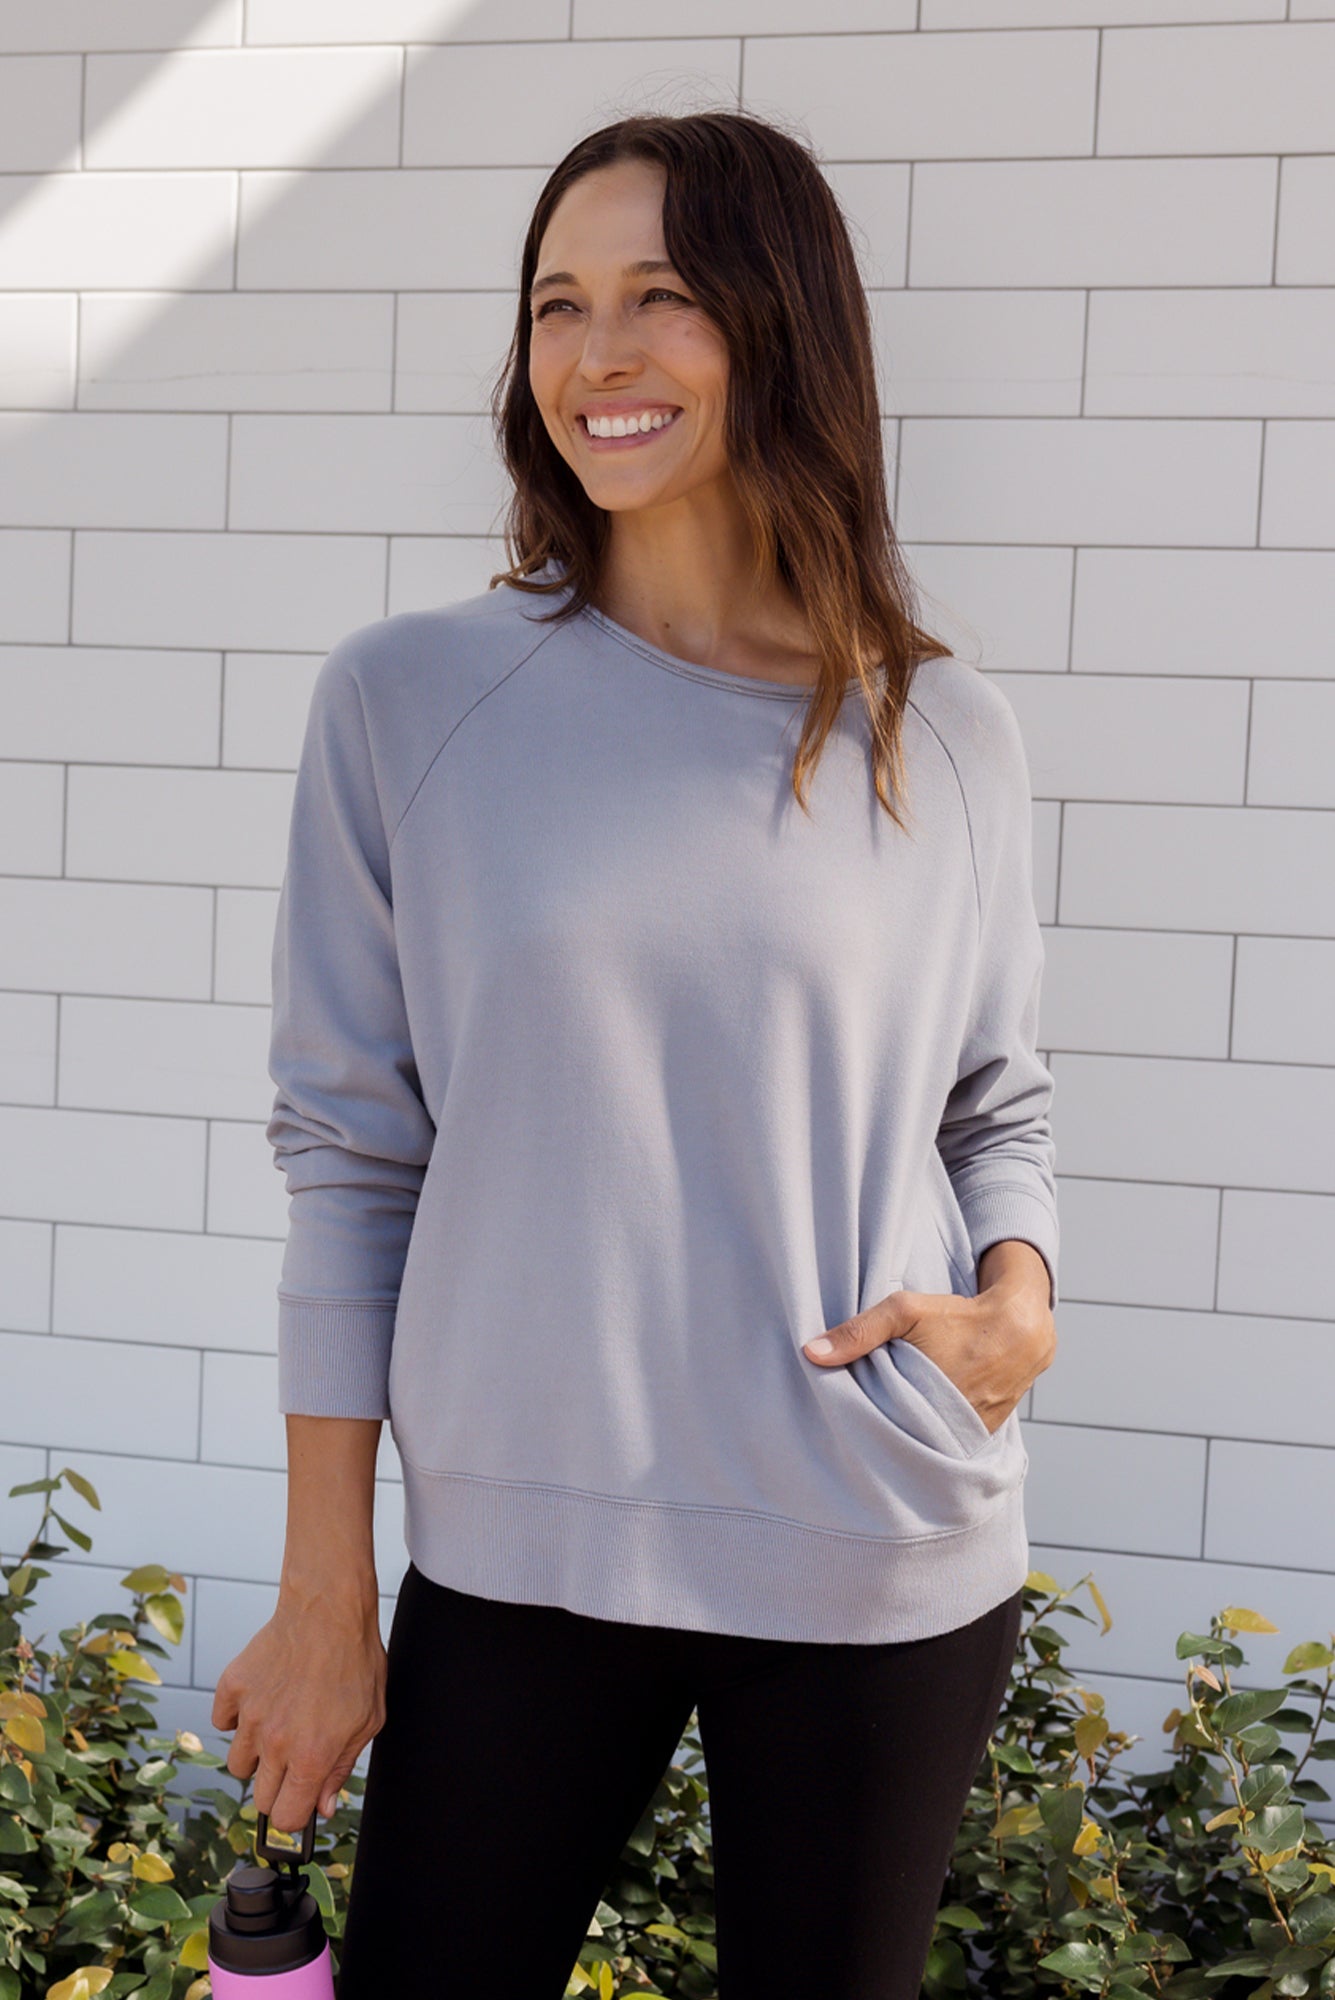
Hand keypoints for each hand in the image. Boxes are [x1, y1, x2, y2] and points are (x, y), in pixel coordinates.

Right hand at [210, 1589, 387, 1833]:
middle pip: (260, 1797)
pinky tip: (263, 1698)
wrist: (328, 1610)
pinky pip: (223, 1721)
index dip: (295, 1815)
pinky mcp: (232, 1688)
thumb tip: (323, 1807)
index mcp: (311, 1757)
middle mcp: (275, 1743)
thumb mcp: (368, 1721)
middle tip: (295, 1760)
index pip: (286, 1818)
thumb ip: (341, 1769)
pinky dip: (238, 1716)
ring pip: (238, 1763)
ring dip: (257, 1754)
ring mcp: (249, 1716)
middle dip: (278, 1788)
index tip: (300, 1804)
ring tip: (280, 1725)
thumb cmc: (355, 1660)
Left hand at [802, 1244, 1055, 1435]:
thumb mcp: (905, 1312)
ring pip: (925, 1445)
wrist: (1021, 1328)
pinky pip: (949, 1444)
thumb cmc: (960, 1317)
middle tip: (854, 1432)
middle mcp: (950, 1428)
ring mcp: (968, 1437)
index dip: (858, 1429)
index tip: (839, 1424)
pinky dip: (933, 1436)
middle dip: (881, 1437)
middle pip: (901, 1443)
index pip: (878, 1432)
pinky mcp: (982, 1438)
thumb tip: (809, 1352)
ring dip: (908, 1438)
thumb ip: (858, 1331)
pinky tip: (915, 1426)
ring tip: (884, 1431)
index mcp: (926, 1403)